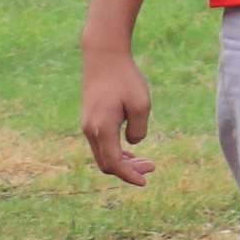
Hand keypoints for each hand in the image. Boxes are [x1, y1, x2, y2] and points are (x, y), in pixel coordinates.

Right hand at [81, 45, 154, 185]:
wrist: (103, 57)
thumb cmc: (125, 79)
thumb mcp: (141, 104)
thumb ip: (139, 129)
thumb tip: (133, 143)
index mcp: (102, 129)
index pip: (114, 163)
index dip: (129, 176)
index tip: (145, 182)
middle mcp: (90, 130)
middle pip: (107, 163)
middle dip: (128, 171)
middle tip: (152, 168)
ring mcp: (88, 125)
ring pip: (102, 155)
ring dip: (123, 162)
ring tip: (145, 163)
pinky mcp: (90, 119)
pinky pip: (101, 144)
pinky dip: (115, 152)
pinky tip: (131, 151)